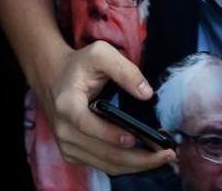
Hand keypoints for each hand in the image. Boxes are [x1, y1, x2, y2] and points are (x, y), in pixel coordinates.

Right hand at [37, 41, 175, 174]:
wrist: (54, 77)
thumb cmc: (79, 65)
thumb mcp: (100, 54)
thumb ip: (125, 70)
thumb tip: (146, 93)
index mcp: (67, 105)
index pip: (89, 126)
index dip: (112, 135)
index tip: (137, 138)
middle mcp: (64, 130)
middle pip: (106, 154)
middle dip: (140, 158)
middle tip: (167, 154)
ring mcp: (67, 145)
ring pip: (107, 165)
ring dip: (137, 165)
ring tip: (161, 158)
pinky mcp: (73, 153)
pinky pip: (103, 166)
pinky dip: (126, 166)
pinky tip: (144, 158)